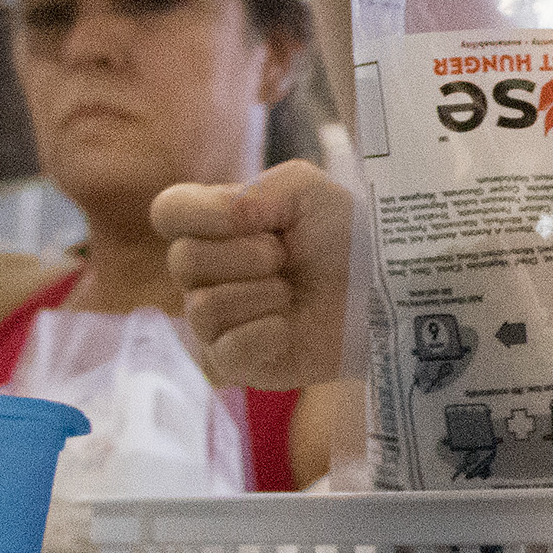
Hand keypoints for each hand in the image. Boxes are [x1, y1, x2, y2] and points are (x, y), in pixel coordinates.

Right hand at [156, 161, 351, 390]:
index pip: (168, 212)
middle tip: (284, 258)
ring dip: (260, 296)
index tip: (249, 218)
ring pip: (202, 308)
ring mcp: (217, 320)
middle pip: (182, 260)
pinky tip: (288, 328)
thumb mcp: (307, 190)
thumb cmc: (345, 236)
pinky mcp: (235, 362)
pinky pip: (224, 352)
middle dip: (244, 256)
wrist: (384, 290)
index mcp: (216, 225)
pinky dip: (263, 335)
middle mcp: (207, 273)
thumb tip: (229, 218)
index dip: (202, 214)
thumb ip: (259, 190)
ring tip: (291, 294)